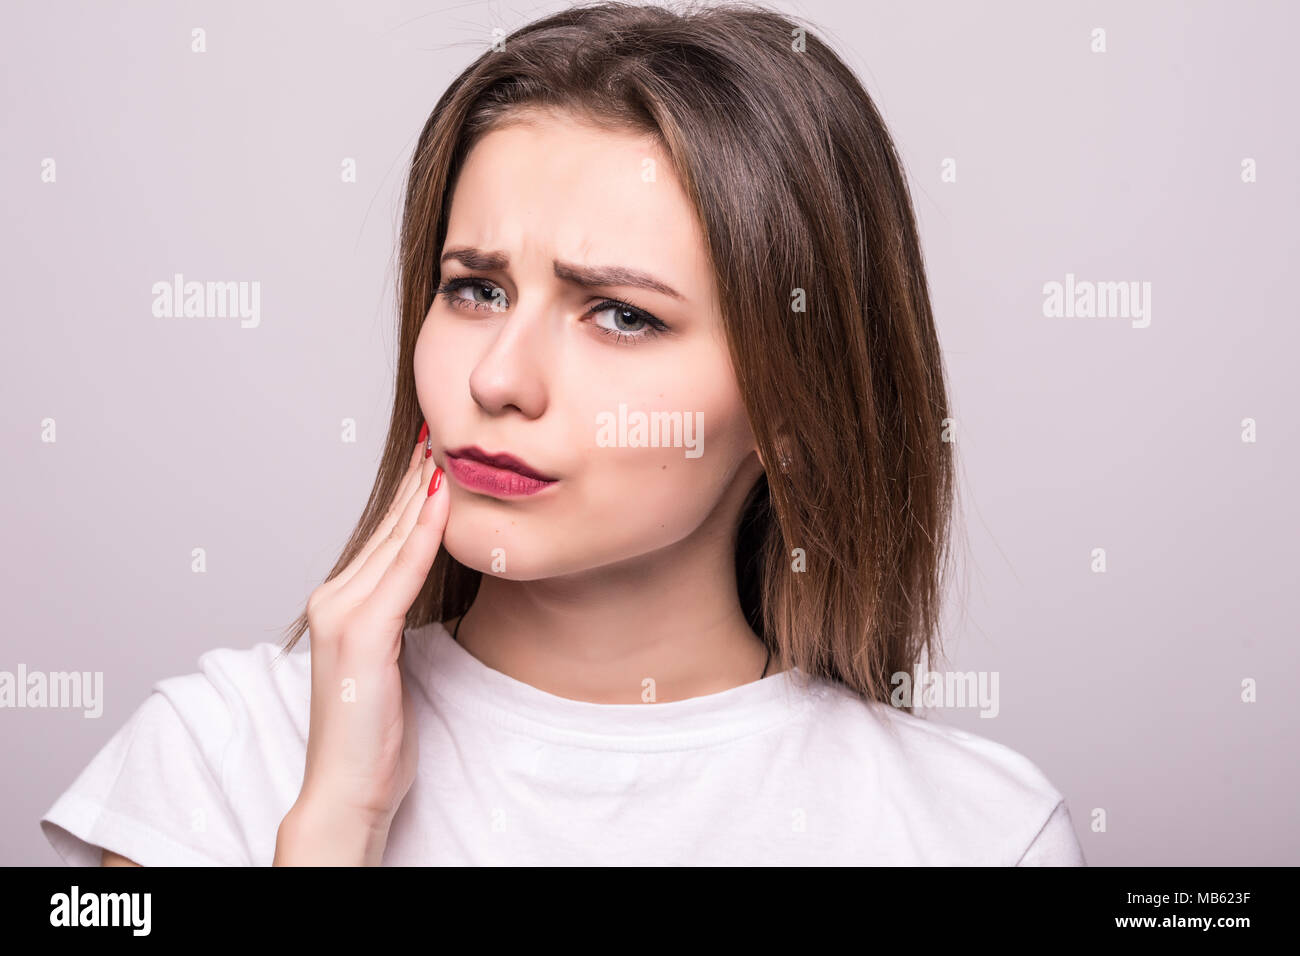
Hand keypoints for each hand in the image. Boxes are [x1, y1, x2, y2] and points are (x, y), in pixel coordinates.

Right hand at [276, 427, 447, 864]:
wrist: (348, 787)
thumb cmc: (374, 732)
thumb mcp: (390, 660)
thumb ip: (398, 616)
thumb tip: (425, 585)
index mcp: (339, 604)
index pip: (383, 537)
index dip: (411, 494)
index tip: (436, 455)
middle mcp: (332, 599)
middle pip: (387, 528)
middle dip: (417, 478)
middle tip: (444, 432)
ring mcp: (342, 614)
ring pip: (394, 540)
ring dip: (423, 492)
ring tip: (447, 450)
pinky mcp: (362, 633)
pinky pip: (402, 572)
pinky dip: (424, 533)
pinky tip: (443, 501)